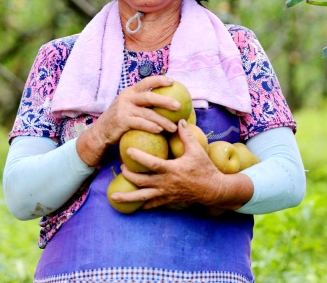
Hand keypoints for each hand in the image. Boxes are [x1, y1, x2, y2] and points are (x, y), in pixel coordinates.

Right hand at [76, 75, 179, 166]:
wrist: (101, 131)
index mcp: (130, 92)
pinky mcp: (122, 121)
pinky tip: (160, 130)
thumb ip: (141, 102)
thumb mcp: (128, 106)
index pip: (146, 82)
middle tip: (178, 106)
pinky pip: (140, 123)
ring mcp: (124, 109)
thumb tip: (165, 102)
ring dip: (162, 120)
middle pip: (149, 97)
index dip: (159, 80)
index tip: (172, 82)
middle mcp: (127, 98)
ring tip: (173, 127)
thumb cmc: (120, 119)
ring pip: (147, 113)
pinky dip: (151, 127)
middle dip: (165, 101)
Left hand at [112, 120, 254, 209]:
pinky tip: (132, 205)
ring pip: (143, 197)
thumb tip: (179, 120)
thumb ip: (187, 135)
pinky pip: (152, 204)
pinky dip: (141, 204)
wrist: (213, 189)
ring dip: (128, 197)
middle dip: (129, 175)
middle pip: (142, 181)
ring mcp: (166, 194)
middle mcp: (166, 183)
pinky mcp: (168, 200)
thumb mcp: (197, 150)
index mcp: (172, 170)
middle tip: (121, 166)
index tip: (127, 151)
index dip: (139, 158)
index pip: (151, 164)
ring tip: (114, 197)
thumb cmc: (205, 168)